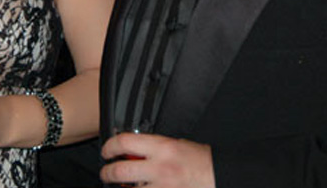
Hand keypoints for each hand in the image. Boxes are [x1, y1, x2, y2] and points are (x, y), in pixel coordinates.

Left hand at [101, 132, 215, 187]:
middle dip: (107, 174)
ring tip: (122, 186)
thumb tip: (133, 150)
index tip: (107, 151)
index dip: (110, 146)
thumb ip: (154, 148)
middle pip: (120, 171)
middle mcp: (160, 168)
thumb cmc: (201, 162)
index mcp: (163, 148)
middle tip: (106, 174)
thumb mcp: (177, 144)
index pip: (125, 141)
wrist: (220, 177)